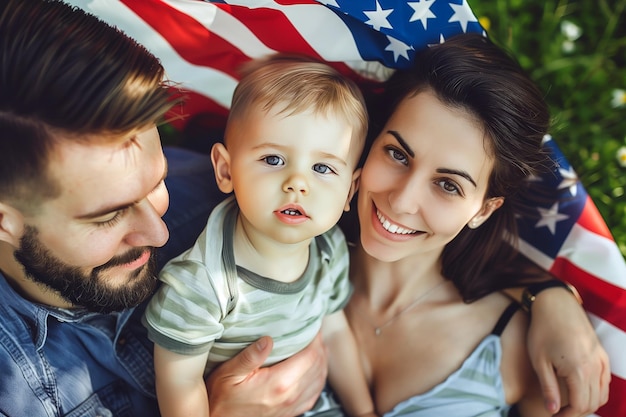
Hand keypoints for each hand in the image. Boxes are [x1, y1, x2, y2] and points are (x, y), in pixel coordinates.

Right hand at [205, 334, 327, 416]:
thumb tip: (267, 339)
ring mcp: (292, 405)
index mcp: (279, 383)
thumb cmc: (222, 399)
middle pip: (318, 366)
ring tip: (317, 346)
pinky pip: (315, 393)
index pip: (310, 356)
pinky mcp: (291, 412)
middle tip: (315, 332)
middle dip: (320, 346)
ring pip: (320, 380)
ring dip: (322, 361)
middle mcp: (290, 395)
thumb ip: (249, 357)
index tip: (312, 326)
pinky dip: (319, 378)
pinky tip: (315, 369)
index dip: (315, 339)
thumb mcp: (228, 373)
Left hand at [527, 288, 609, 416]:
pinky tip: (580, 389)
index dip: (567, 416)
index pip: (580, 406)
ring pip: (602, 394)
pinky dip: (596, 390)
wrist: (555, 304)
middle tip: (559, 411)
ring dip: (588, 403)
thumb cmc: (542, 330)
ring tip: (568, 403)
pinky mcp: (602, 353)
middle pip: (593, 402)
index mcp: (579, 370)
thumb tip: (552, 411)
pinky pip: (605, 380)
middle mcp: (595, 367)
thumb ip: (549, 388)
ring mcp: (601, 359)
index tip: (554, 416)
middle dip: (577, 411)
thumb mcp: (540, 361)